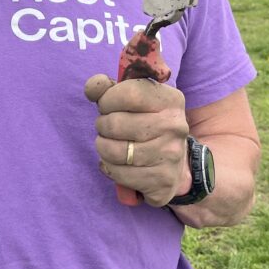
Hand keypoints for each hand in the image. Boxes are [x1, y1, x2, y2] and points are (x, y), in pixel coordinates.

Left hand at [84, 74, 190, 206]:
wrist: (175, 161)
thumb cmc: (145, 122)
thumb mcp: (132, 97)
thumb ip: (107, 87)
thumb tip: (93, 87)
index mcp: (170, 100)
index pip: (129, 94)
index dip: (107, 100)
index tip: (107, 106)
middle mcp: (174, 126)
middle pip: (115, 124)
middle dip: (102, 125)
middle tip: (108, 128)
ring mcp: (170, 155)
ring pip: (114, 151)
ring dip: (103, 147)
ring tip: (110, 144)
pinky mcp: (163, 181)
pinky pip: (119, 174)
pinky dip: (110, 167)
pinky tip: (118, 162)